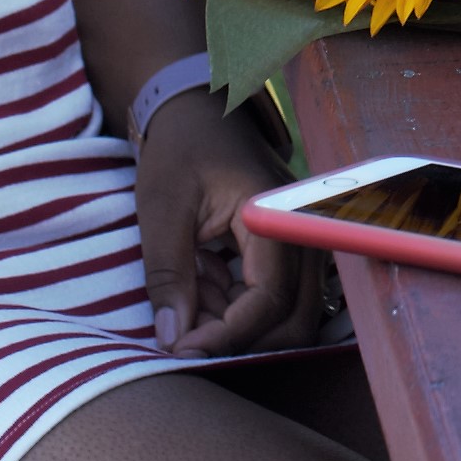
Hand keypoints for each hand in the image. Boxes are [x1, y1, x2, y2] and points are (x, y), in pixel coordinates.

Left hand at [136, 89, 324, 356]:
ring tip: (188, 308)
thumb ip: (169, 276)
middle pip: (296, 315)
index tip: (183, 351)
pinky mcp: (288, 243)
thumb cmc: (179, 150)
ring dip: (240, 328)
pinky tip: (201, 291)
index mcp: (272, 212)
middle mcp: (299, 227)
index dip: (229, 336)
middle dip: (244, 343)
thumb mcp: (161, 211)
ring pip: (290, 312)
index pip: (269, 297)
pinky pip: (277, 295)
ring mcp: (299, 236)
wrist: (197, 109)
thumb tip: (174, 342)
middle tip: (189, 343)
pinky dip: (239, 309)